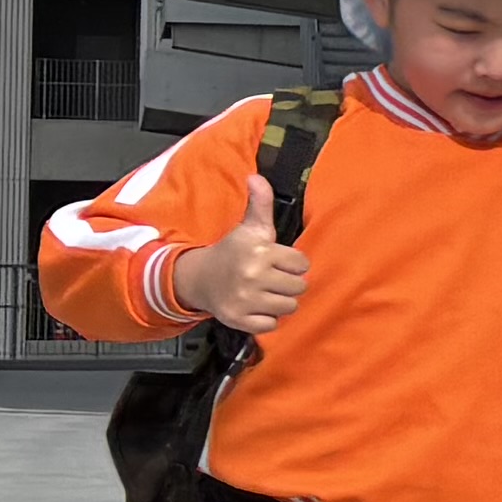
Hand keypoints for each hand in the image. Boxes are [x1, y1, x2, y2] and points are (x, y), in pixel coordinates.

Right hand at [170, 217, 308, 337]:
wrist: (199, 278)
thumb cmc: (233, 252)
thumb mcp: (250, 228)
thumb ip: (260, 204)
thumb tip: (256, 177)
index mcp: (259, 252)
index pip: (301, 264)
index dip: (292, 263)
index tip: (278, 261)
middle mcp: (252, 276)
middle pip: (298, 287)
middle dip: (288, 282)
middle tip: (271, 277)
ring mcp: (245, 299)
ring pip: (289, 307)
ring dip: (279, 301)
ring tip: (264, 291)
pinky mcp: (239, 319)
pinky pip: (272, 325)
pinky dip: (266, 318)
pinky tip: (256, 306)